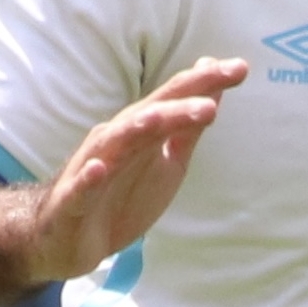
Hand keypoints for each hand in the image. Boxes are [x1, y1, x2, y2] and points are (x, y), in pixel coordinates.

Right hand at [21, 58, 250, 285]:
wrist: (66, 239)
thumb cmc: (119, 194)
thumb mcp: (167, 163)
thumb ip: (187, 129)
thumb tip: (213, 90)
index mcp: (140, 130)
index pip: (175, 99)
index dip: (205, 83)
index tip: (241, 68)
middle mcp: (115, 140)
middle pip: (150, 114)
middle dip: (181, 100)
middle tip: (216, 92)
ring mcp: (92, 169)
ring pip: (117, 142)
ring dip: (142, 127)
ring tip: (166, 117)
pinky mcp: (72, 202)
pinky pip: (80, 187)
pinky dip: (89, 177)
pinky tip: (99, 169)